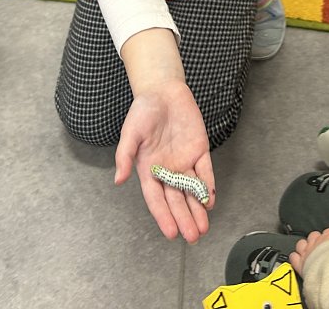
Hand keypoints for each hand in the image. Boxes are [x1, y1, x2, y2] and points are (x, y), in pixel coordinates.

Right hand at [114, 78, 213, 242]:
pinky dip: (208, 187)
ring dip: (197, 209)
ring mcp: (184, 161)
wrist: (163, 91)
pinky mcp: (199, 151)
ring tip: (203, 228)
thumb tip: (118, 179)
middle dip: (184, 218)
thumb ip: (124, 156)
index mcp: (148, 169)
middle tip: (192, 237)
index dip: (163, 216)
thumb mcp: (130, 133)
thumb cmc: (143, 111)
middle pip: (176, 199)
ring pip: (192, 191)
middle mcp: (167, 169)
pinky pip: (205, 172)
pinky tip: (209, 202)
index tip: (171, 233)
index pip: (156, 198)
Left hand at [288, 228, 328, 273]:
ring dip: (304, 247)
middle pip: (314, 235)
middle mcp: (317, 242)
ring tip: (310, 253)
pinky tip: (298, 260)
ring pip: (301, 243)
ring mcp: (307, 252)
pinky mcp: (301, 263)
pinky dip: (295, 258)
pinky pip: (293, 257)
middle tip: (322, 248)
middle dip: (317, 240)